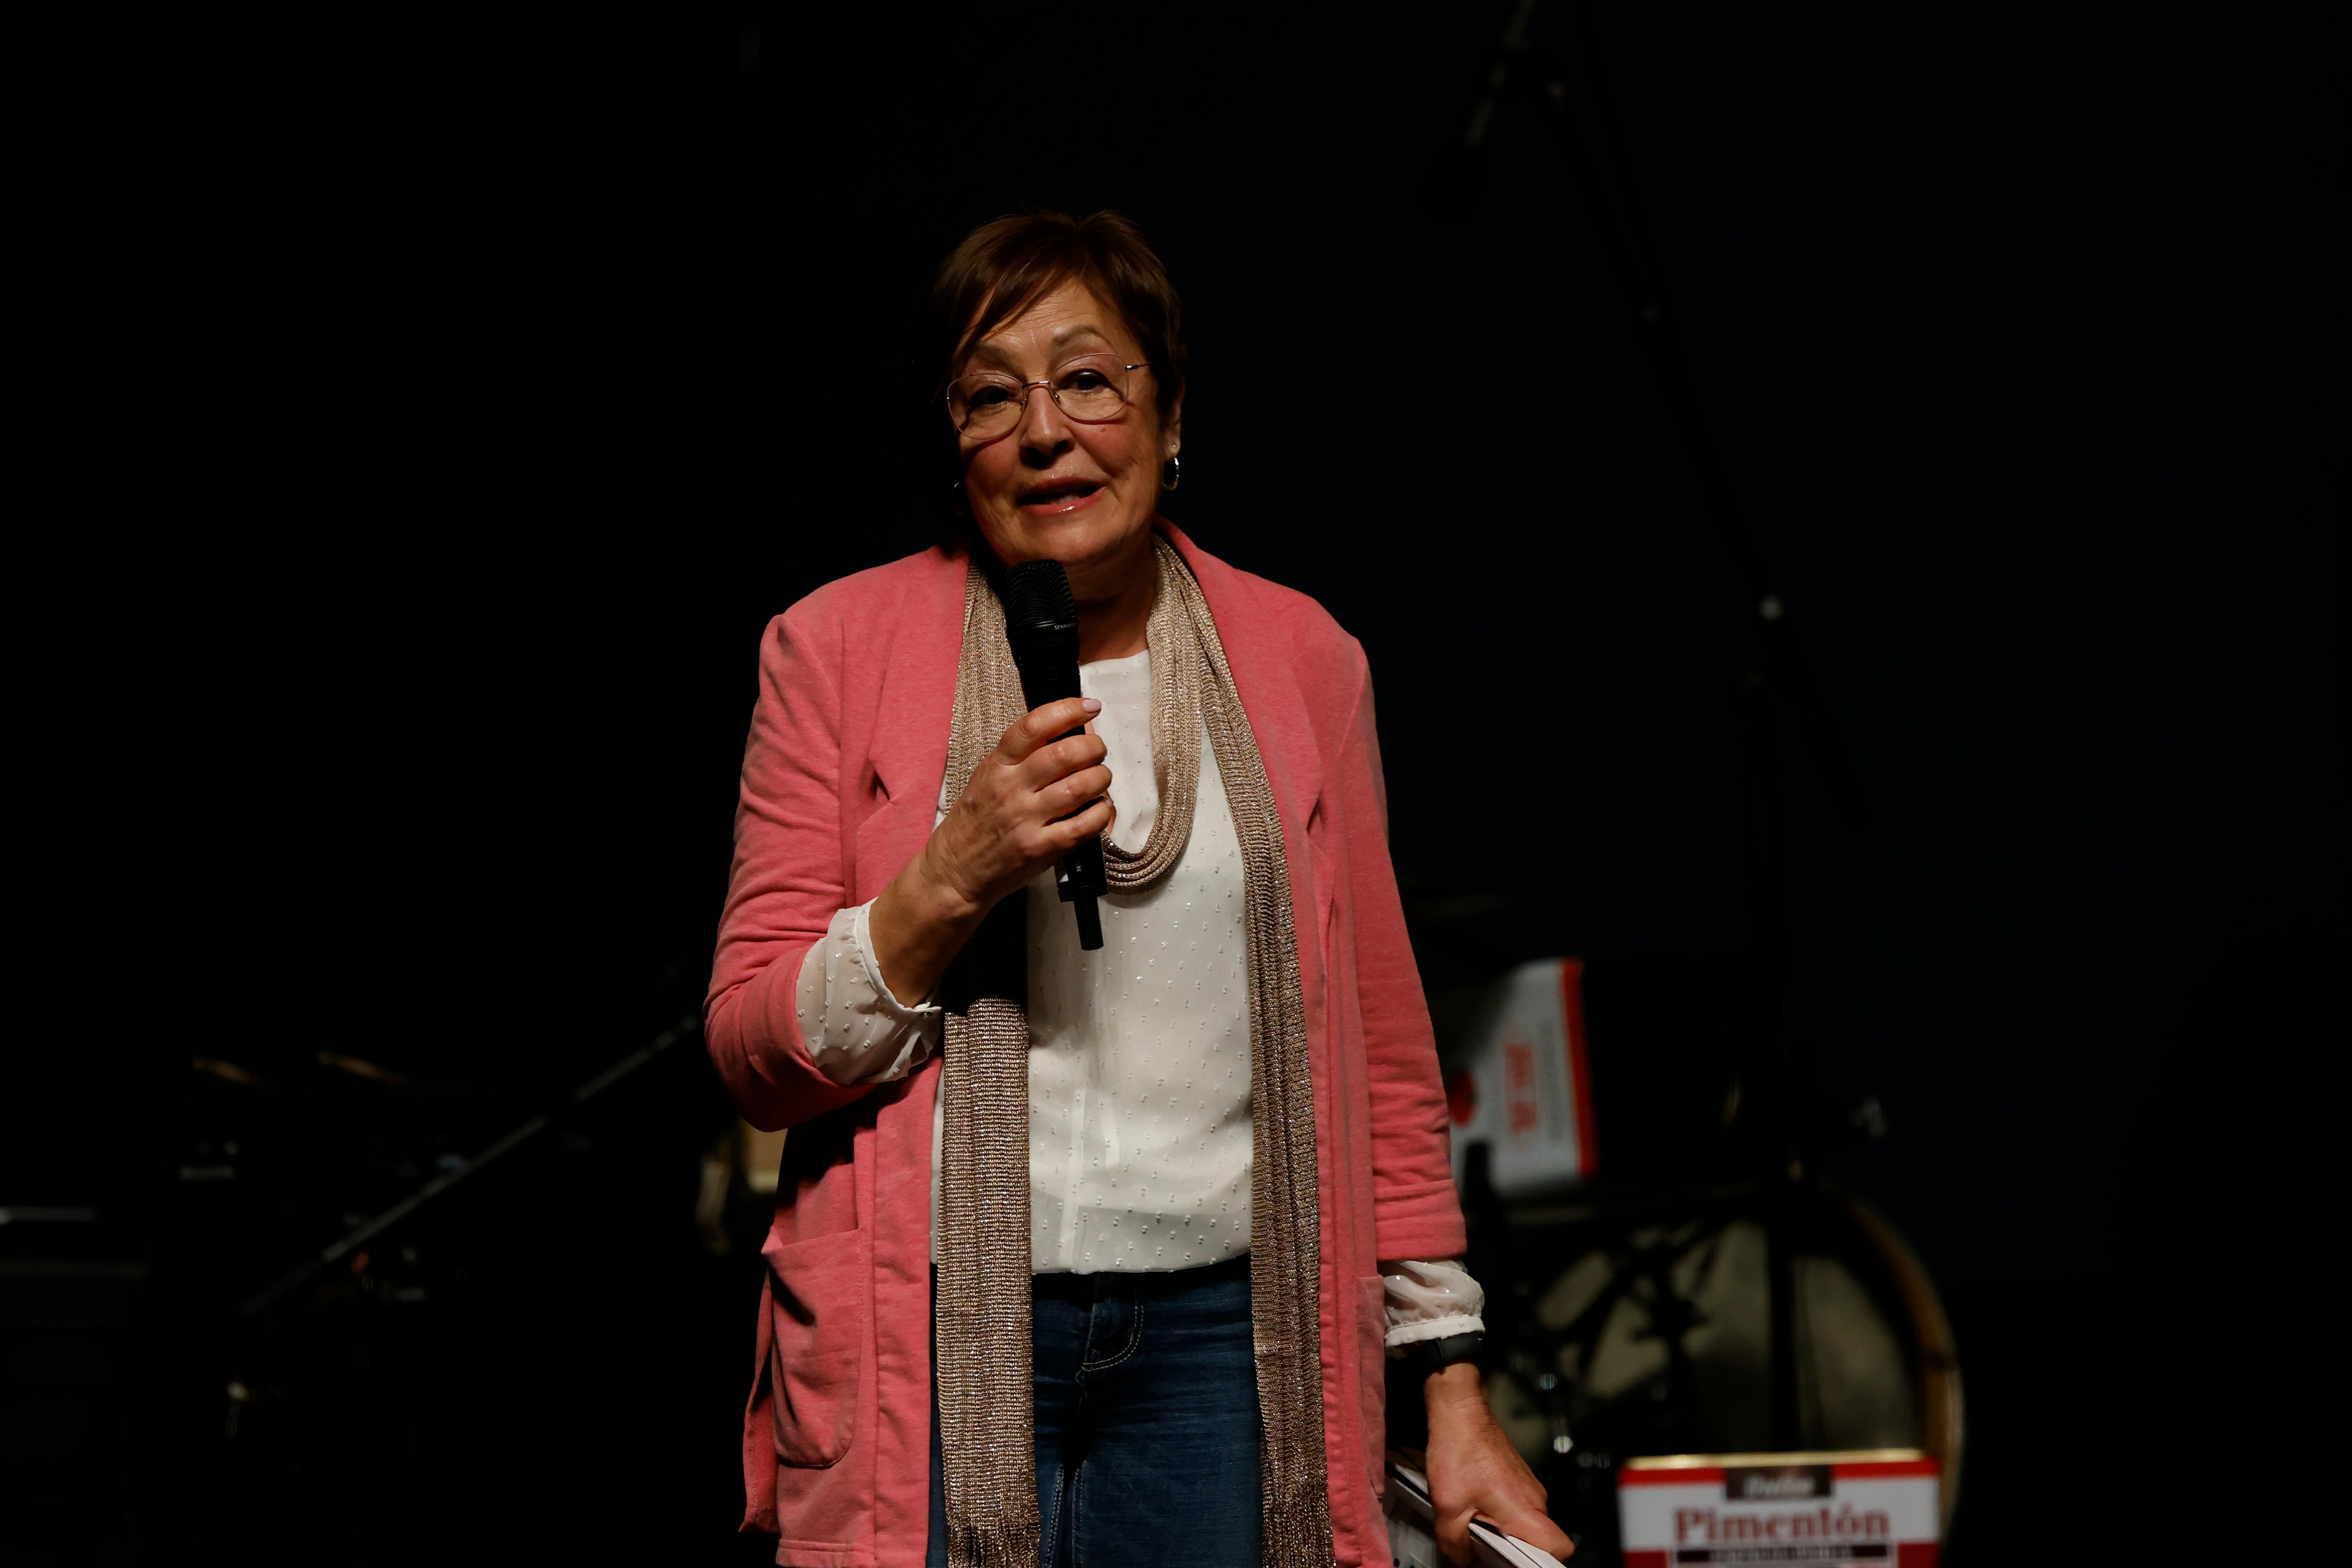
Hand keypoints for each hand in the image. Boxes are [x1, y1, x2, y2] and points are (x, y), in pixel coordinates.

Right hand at [868, 697, 1112, 1002]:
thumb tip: (1067, 734)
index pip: (1033, 726)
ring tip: (1101, 779)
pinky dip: (1101, 814)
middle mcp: (1010, 788)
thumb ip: (1020, 757)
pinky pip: (1083, 826)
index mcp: (997, 765)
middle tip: (1098, 752)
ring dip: (1101, 778)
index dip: (1067, 710)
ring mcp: (1025, 819)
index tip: (1089, 707)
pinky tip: (1100, 810)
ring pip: (1079, 786)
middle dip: (1093, 747)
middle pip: (1064, 754)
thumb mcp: (987, 778)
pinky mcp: (1039, 848)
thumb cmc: (975, 822)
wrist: (955, 871)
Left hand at [1423, 1363, 1572, 1563]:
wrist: (1460, 1411)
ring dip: (1503, 1531)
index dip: (1543, 1564)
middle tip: (1485, 1549)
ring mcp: (1528, 1487)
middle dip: (1513, 1551)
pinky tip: (1474, 1506)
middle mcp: (1535, 1499)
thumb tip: (1461, 1559)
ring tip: (1474, 1523)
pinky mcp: (1518, 1479)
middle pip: (1540, 1540)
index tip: (1514, 1565)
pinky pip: (1517, 1507)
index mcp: (1525, 1511)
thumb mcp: (1448, 1508)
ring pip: (1525, 1524)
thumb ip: (1455, 1543)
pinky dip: (1498, 1514)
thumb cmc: (1460, 1449)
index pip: (1560, 1548)